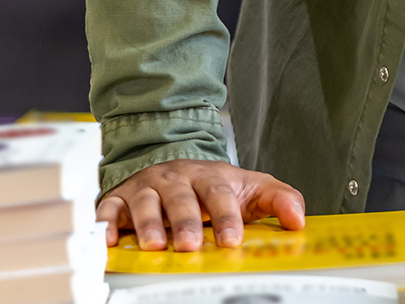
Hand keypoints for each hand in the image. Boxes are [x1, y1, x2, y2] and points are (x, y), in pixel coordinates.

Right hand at [97, 159, 305, 250]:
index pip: (220, 194)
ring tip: (154, 244)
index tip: (231, 240)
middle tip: (190, 245)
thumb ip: (279, 199)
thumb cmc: (212, 184)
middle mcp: (177, 180)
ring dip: (148, 224)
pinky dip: (105, 223)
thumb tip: (298, 219)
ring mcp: (147, 188)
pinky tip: (108, 239)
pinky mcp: (120, 198)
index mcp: (210, 177)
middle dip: (185, 222)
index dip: (226, 217)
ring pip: (145, 202)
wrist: (173, 159)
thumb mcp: (251, 187)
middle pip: (181, 198)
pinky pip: (109, 208)